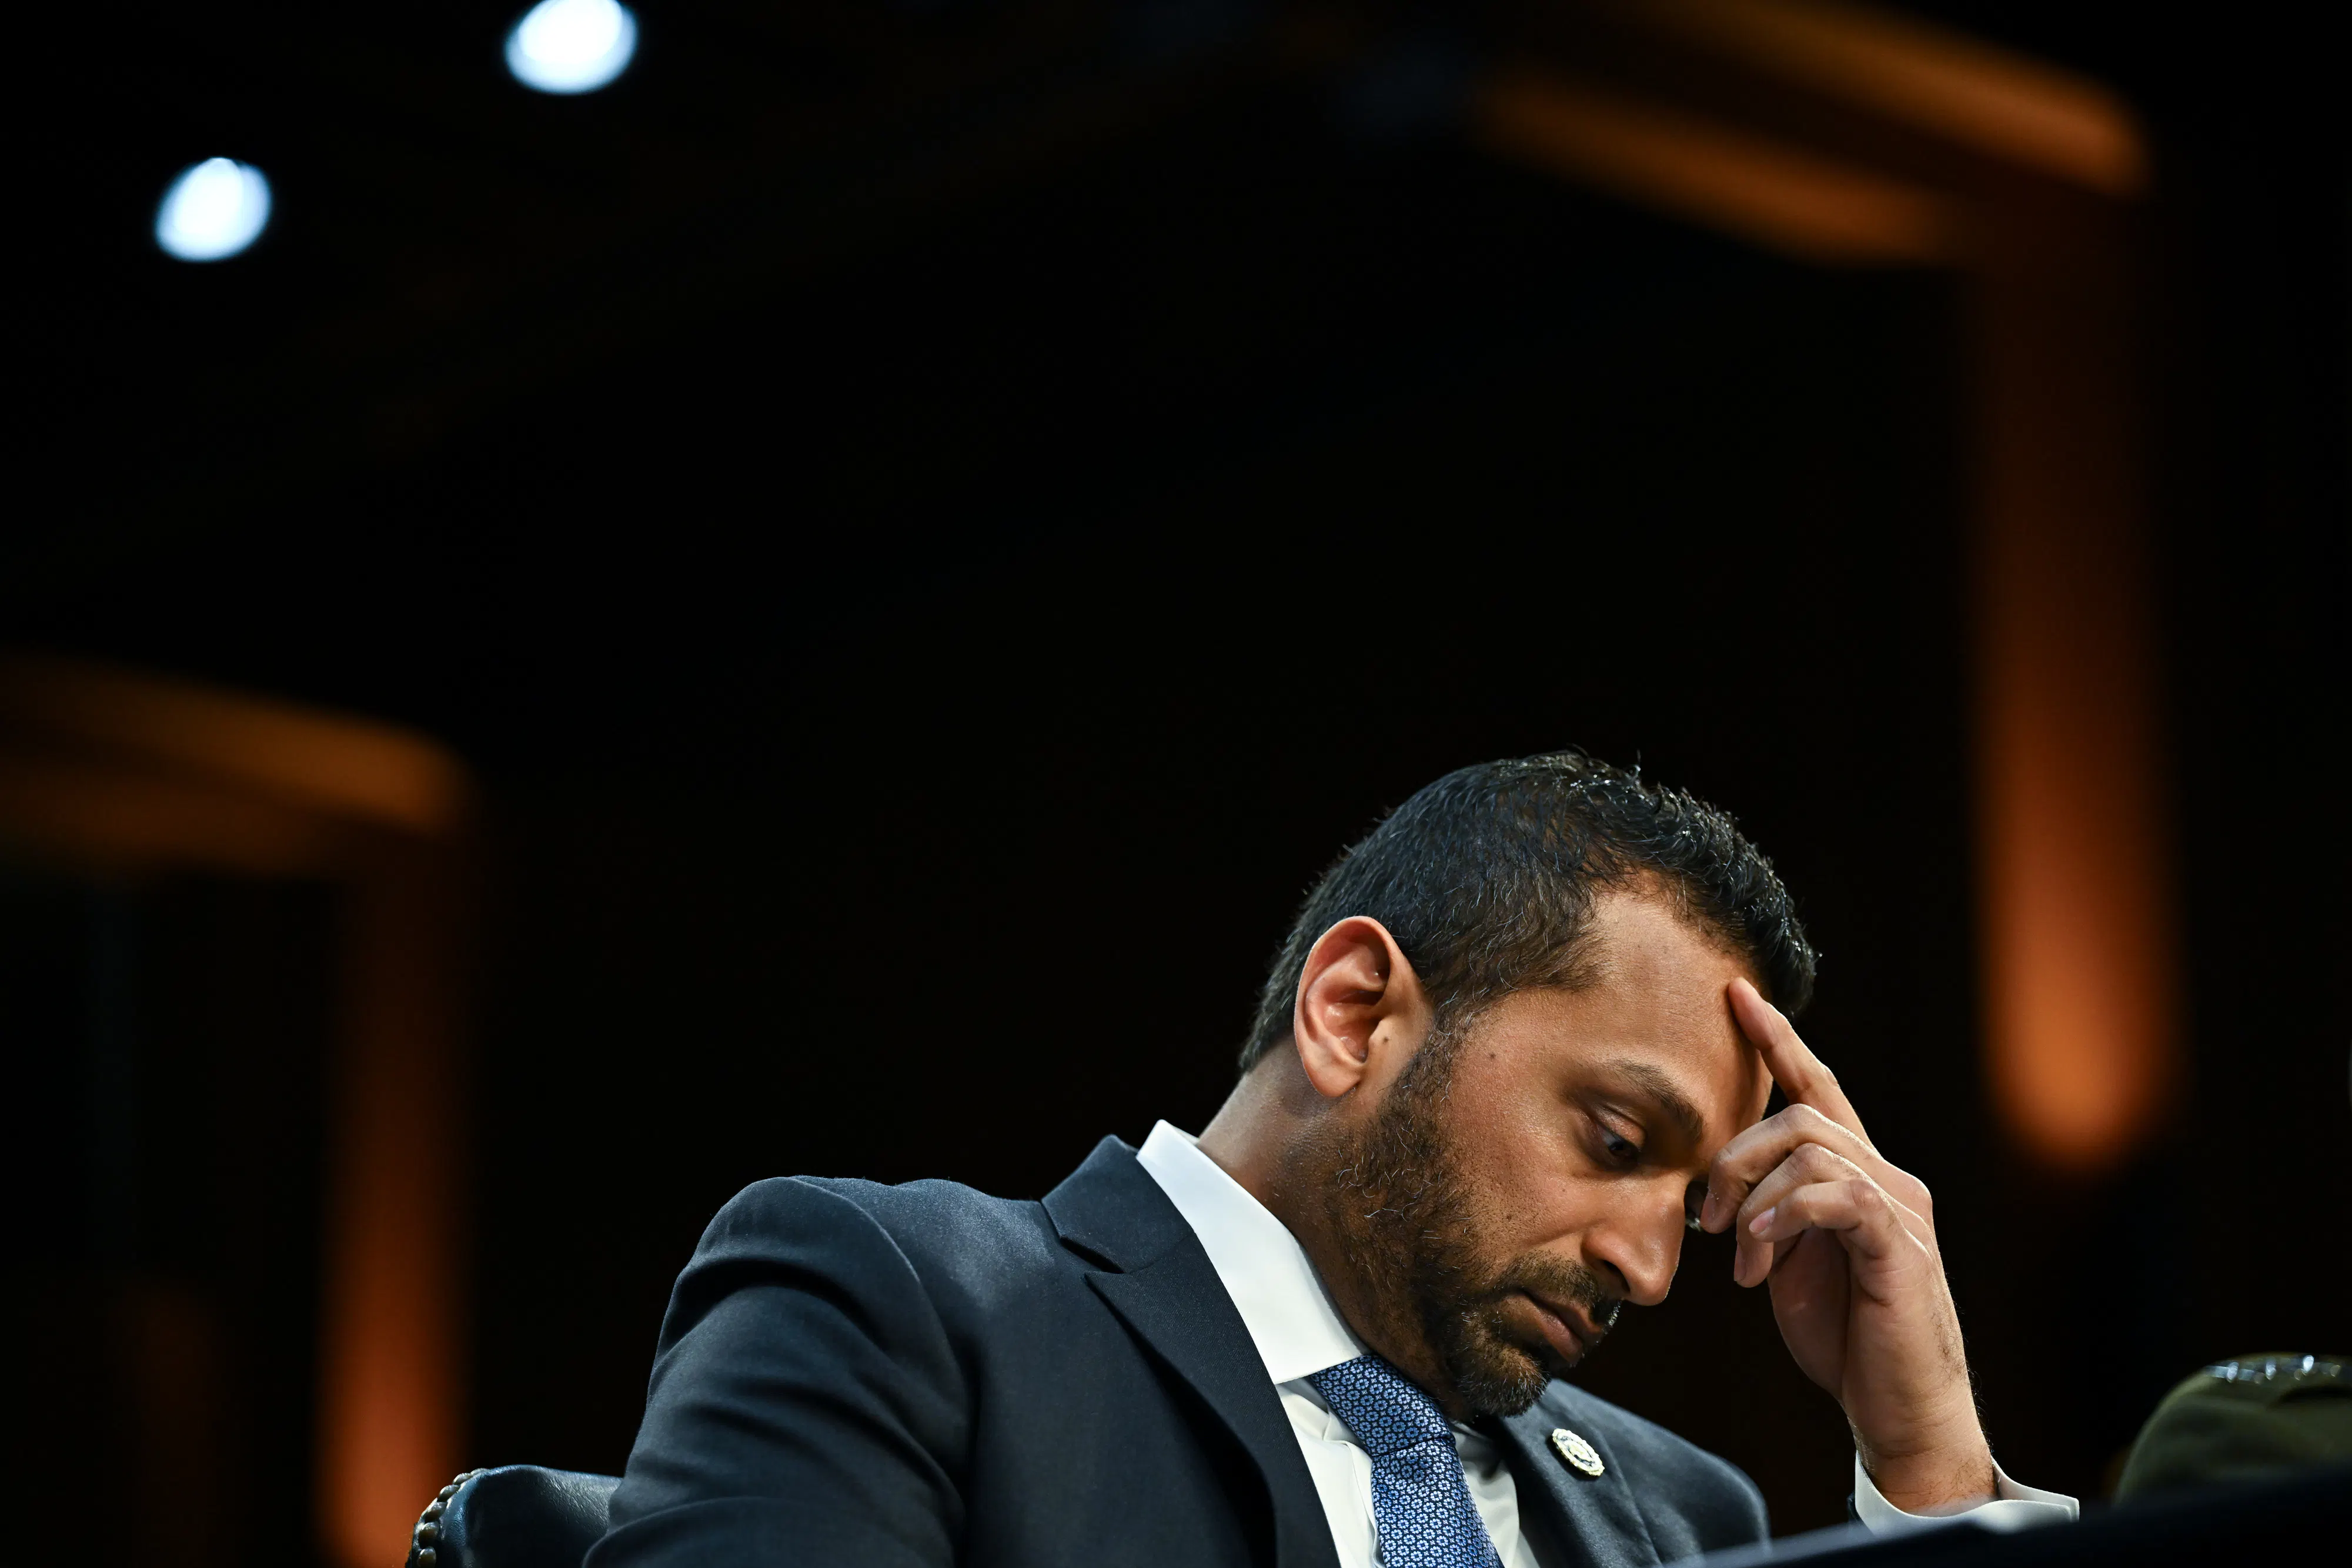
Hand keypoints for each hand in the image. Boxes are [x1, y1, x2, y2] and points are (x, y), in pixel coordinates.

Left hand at [1699, 977, 1994, 1512]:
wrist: (1900, 1414)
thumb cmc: (1847, 1341)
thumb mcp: (1793, 1261)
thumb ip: (1773, 1210)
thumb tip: (1731, 1189)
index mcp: (1859, 1177)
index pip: (1818, 1088)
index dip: (1779, 1038)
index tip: (1738, 993)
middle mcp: (1889, 1179)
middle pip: (1799, 1116)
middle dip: (1734, 1156)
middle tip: (1705, 1219)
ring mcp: (1900, 1210)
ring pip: (1811, 1149)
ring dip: (1754, 1199)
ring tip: (1741, 1256)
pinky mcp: (1901, 1246)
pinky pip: (1837, 1195)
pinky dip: (1785, 1216)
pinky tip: (1762, 1257)